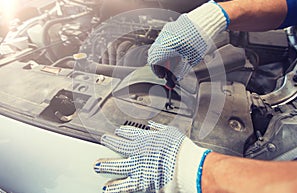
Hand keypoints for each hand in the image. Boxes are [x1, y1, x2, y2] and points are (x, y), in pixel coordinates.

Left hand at [94, 121, 210, 192]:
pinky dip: (114, 187)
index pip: (129, 133)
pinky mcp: (140, 183)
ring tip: (97, 165)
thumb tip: (152, 125)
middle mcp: (137, 152)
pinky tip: (107, 188)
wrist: (185, 167)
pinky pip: (123, 186)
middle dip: (109, 142)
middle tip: (103, 141)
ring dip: (106, 165)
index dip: (122, 131)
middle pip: (118, 146)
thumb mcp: (170, 132)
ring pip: (116, 166)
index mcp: (145, 139)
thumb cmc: (180, 149)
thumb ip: (159, 129)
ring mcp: (136, 168)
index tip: (118, 131)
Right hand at [147, 1, 228, 80]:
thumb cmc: (200, 38)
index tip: (163, 75)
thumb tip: (177, 76)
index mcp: (165, 46)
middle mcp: (163, 37)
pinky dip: (168, 48)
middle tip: (168, 71)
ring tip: (175, 62)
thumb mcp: (191, 59)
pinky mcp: (172, 27)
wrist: (207, 21)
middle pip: (155, 54)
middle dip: (161, 64)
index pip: (154, 61)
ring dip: (164, 56)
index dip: (158, 71)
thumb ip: (181, 69)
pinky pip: (165, 40)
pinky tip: (177, 52)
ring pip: (159, 47)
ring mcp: (167, 31)